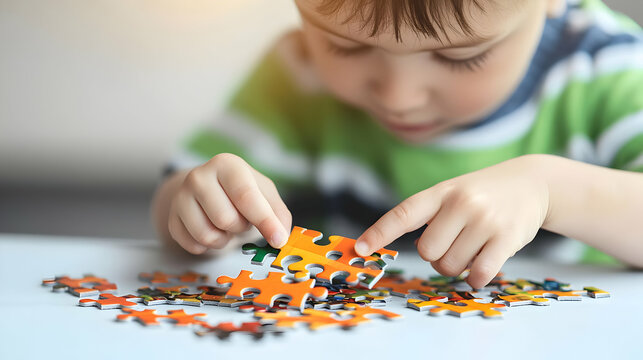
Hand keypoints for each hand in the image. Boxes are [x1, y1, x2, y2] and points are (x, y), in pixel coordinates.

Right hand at [167, 153, 291, 253]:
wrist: (207, 191)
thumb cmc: (241, 191)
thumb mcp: (265, 193)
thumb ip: (278, 214)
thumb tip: (281, 238)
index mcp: (226, 164)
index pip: (246, 196)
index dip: (265, 221)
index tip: (278, 240)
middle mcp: (199, 176)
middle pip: (226, 219)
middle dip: (240, 227)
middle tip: (241, 218)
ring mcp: (181, 197)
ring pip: (207, 235)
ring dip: (224, 239)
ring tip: (226, 225)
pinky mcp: (172, 219)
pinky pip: (193, 245)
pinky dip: (208, 246)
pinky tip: (211, 230)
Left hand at [355, 154, 550, 288]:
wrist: (531, 182)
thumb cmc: (480, 194)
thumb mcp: (452, 193)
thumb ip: (429, 217)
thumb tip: (408, 250)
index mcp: (440, 192)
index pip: (403, 214)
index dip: (379, 233)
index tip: (359, 249)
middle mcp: (460, 203)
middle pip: (426, 252)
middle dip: (436, 256)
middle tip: (454, 243)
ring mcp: (484, 220)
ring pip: (450, 266)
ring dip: (457, 266)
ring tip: (473, 246)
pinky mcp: (507, 237)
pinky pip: (478, 274)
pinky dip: (476, 278)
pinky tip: (485, 264)